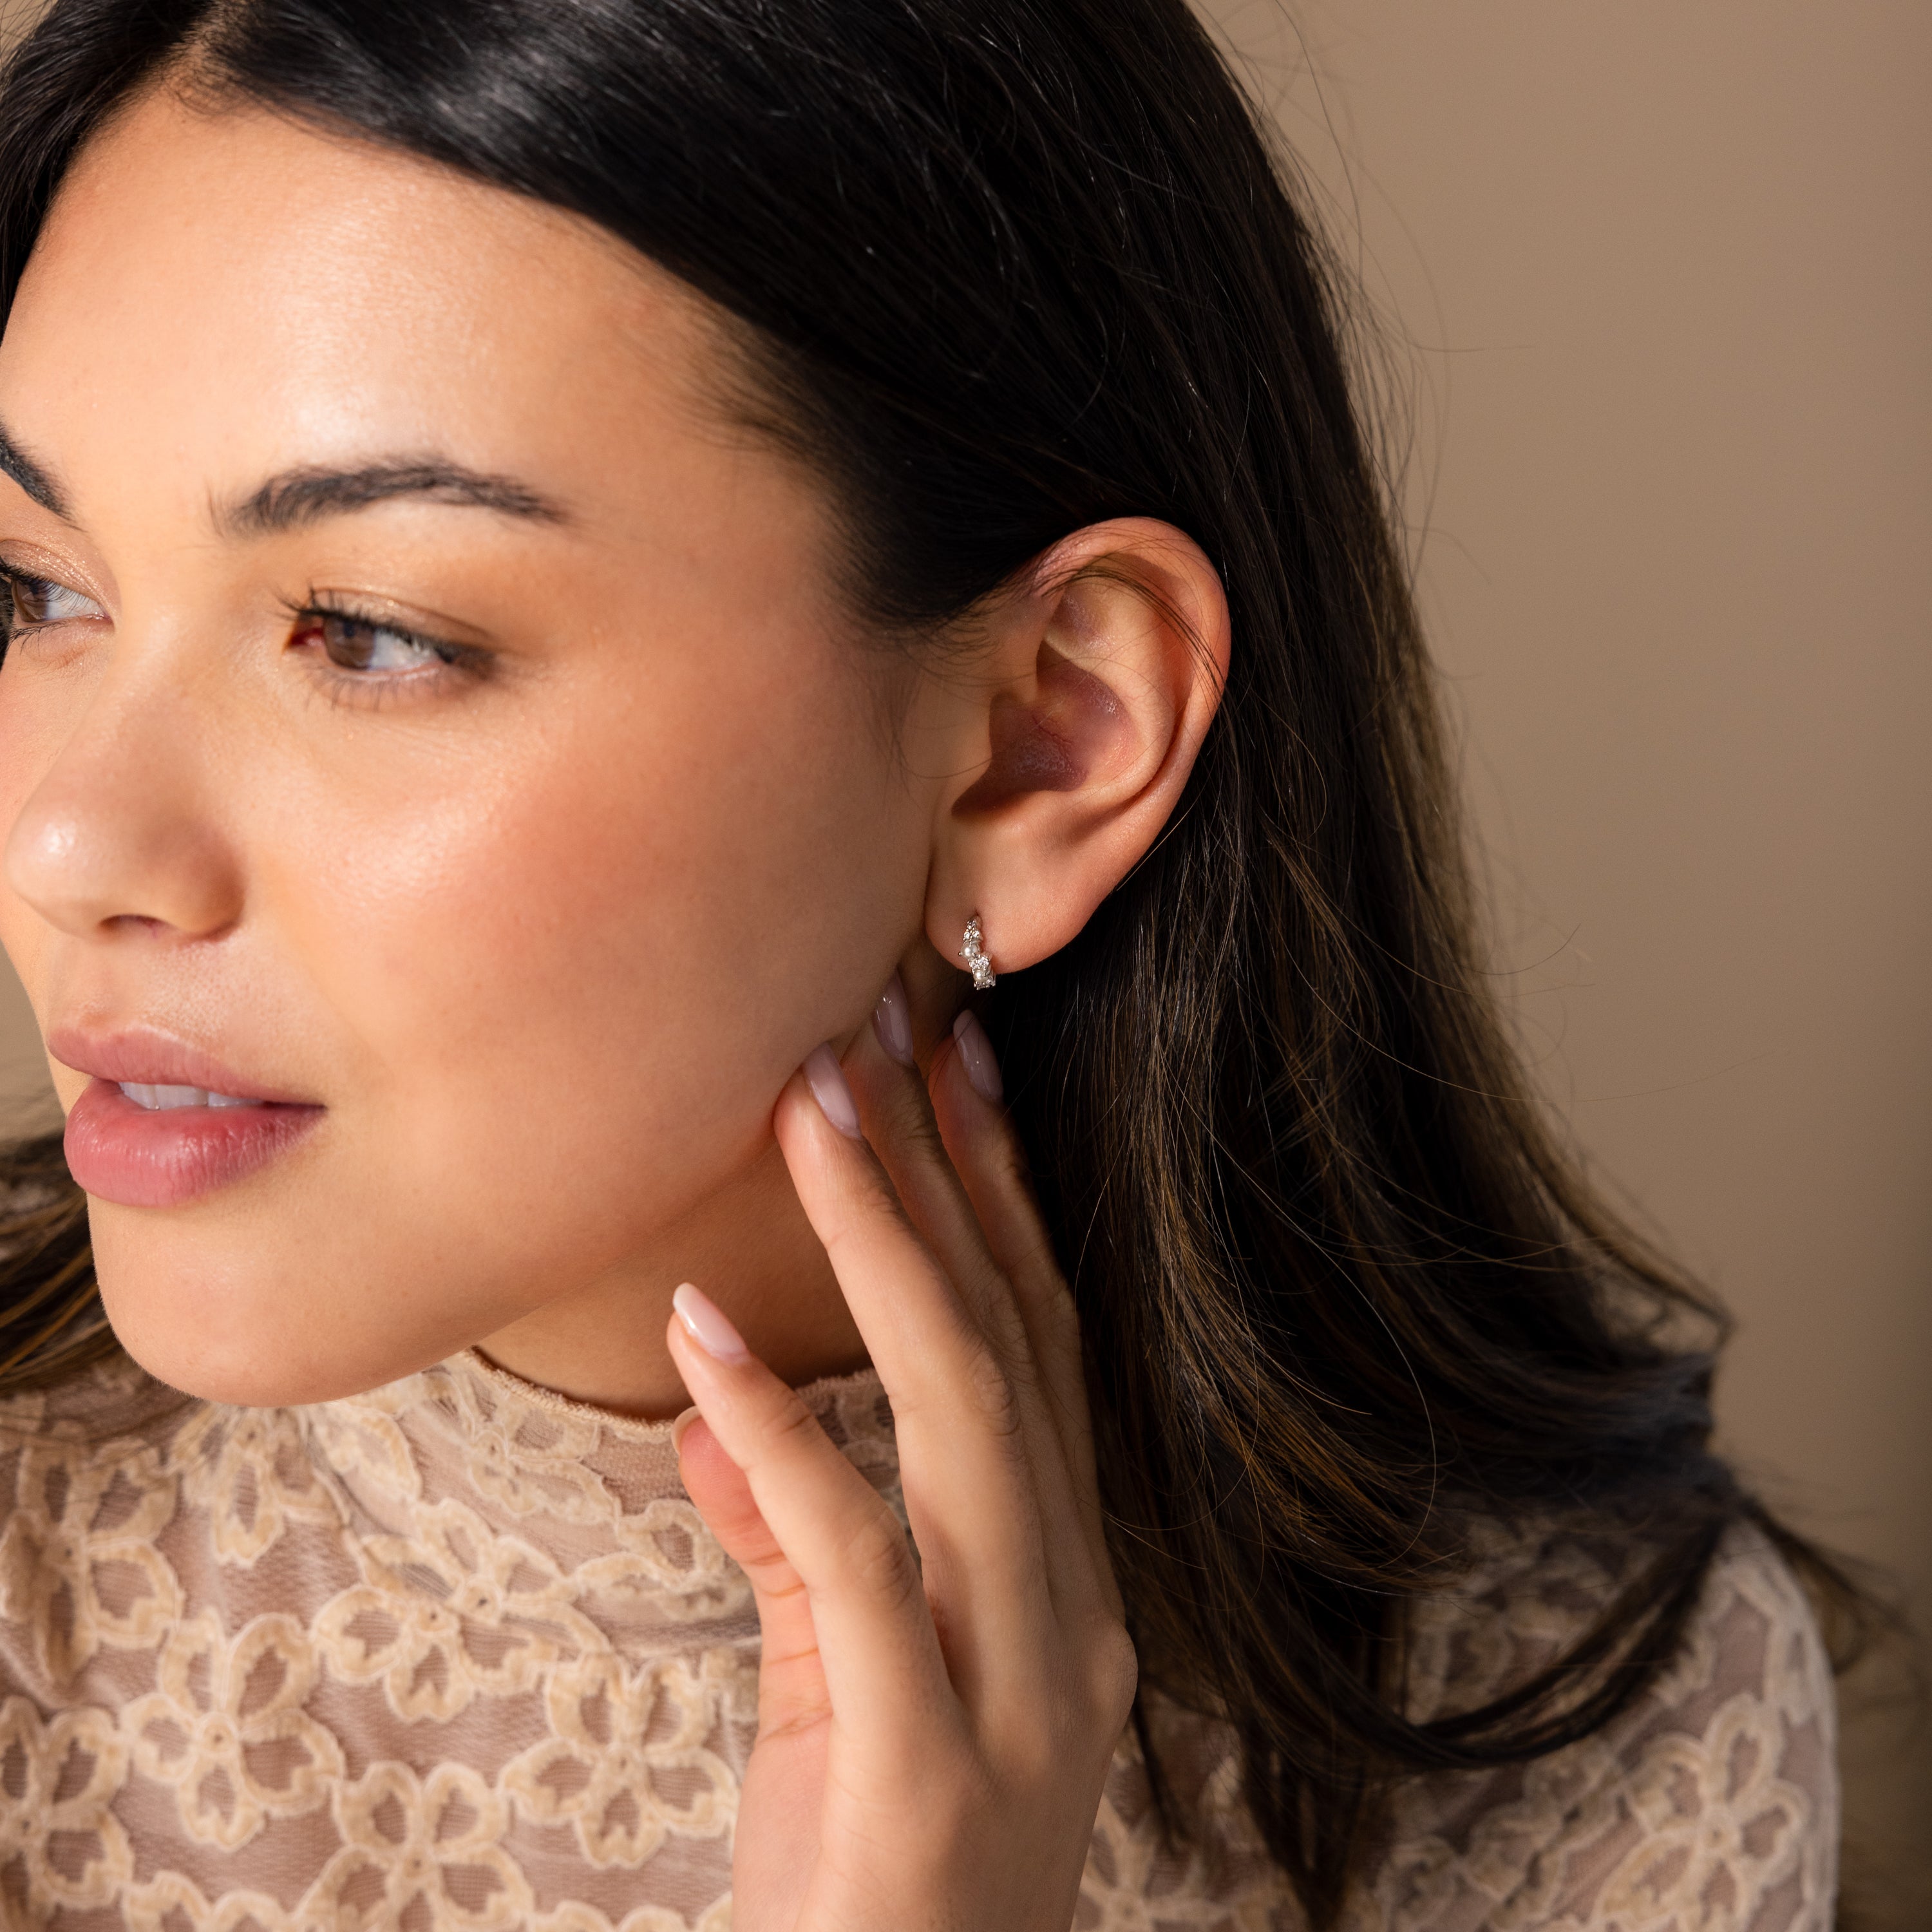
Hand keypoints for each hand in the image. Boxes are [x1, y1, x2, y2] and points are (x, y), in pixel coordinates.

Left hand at [664, 988, 1135, 1931]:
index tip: (955, 1064)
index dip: (1002, 1203)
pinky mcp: (932, 1783)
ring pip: (971, 1424)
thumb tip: (715, 1405)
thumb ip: (792, 1551)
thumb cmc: (863, 1890)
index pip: (1039, 1356)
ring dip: (889, 1252)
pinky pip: (855, 1571)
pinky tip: (706, 1342)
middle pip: (1016, 1353)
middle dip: (949, 1178)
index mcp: (1062, 1591)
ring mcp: (1018, 1700)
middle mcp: (1071, 1624)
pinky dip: (783, 1445)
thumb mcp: (832, 1700)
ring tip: (813, 1113)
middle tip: (881, 1025)